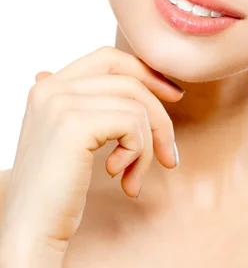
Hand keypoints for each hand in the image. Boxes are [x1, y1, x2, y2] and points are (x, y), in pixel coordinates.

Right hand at [0, 46, 183, 258]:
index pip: (109, 58)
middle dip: (159, 116)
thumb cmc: (59, 190)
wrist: (29, 233)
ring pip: (137, 106)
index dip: (147, 72)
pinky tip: (120, 177)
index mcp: (48, 86)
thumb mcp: (77, 138)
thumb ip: (98, 106)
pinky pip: (133, 124)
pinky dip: (139, 153)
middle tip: (170, 155)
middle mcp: (51, 88)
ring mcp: (61, 103)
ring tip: (133, 178)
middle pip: (130, 81)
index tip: (174, 96)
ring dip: (148, 147)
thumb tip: (152, 85)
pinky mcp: (75, 124)